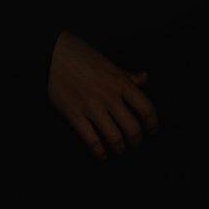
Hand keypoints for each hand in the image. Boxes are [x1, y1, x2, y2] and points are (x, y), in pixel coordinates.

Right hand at [46, 30, 159, 159]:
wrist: (55, 53)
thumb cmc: (84, 57)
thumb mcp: (110, 64)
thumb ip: (127, 76)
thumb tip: (145, 78)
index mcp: (120, 82)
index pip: (146, 108)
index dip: (153, 123)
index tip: (152, 130)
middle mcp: (109, 96)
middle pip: (132, 128)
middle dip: (136, 141)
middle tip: (135, 144)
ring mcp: (91, 106)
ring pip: (114, 138)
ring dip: (120, 149)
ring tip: (119, 149)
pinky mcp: (74, 114)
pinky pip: (91, 140)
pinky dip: (99, 153)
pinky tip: (102, 155)